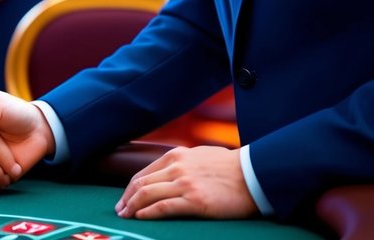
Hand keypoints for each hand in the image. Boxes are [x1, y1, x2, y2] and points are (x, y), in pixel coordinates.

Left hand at [115, 146, 256, 219]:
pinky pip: (163, 208)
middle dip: (126, 198)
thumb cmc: (230, 166)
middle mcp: (176, 167)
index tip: (125, 199)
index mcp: (176, 156)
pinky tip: (141, 218)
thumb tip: (168, 172)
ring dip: (133, 207)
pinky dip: (148, 213)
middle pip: (141, 184)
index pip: (143, 173)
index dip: (130, 188)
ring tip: (127, 217)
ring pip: (147, 195)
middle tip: (120, 211)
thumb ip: (182, 162)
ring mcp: (184, 184)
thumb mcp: (200, 155)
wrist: (253, 174)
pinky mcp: (194, 200)